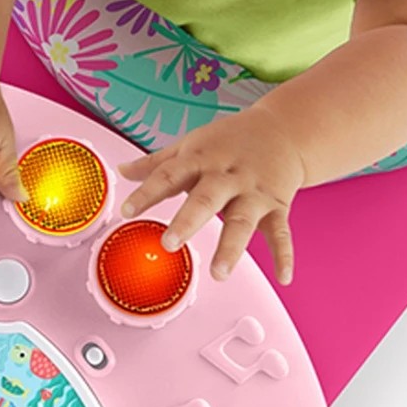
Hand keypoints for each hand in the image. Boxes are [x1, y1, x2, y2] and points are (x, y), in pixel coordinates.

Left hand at [117, 108, 305, 283]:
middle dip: (188, 221)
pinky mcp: (277, 205)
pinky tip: (283, 277)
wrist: (283, 129)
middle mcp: (227, 175)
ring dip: (231, 247)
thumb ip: (157, 163)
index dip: (147, 193)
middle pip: (206, 199)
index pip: (169, 175)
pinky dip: (284, 255)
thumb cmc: (231, 140)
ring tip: (219, 273)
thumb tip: (122, 172)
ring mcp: (254, 192)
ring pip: (243, 220)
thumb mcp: (191, 145)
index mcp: (201, 159)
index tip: (127, 211)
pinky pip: (281, 233)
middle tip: (170, 243)